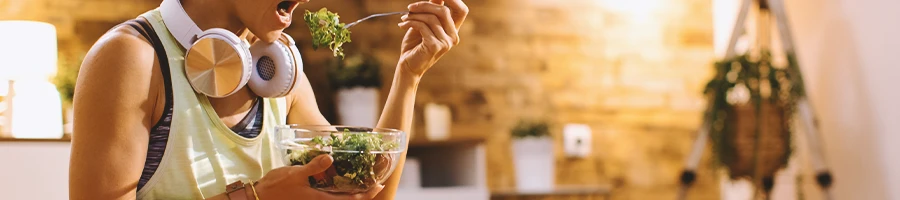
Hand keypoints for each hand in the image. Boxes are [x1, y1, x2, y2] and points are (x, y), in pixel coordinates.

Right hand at [254, 155, 383, 199]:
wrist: (259, 198)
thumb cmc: (276, 188)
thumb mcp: (295, 174)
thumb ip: (313, 167)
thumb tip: (330, 157)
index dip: (367, 194)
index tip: (379, 185)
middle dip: (364, 194)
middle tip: (376, 183)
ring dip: (353, 194)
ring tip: (363, 182)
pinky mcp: (310, 199)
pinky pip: (331, 198)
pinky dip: (340, 192)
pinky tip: (342, 182)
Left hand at [398, 0, 468, 77]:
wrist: (407, 65)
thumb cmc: (415, 44)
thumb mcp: (424, 23)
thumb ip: (431, 10)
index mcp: (453, 30)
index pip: (462, 10)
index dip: (453, 0)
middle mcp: (453, 37)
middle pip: (443, 11)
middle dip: (425, 5)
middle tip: (410, 7)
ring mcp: (446, 42)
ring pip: (431, 18)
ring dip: (414, 15)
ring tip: (404, 18)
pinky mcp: (436, 46)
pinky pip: (423, 26)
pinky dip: (411, 23)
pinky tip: (402, 25)